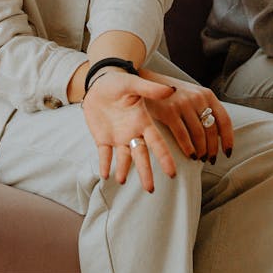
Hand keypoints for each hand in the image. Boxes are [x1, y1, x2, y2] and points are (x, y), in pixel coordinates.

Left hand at [80, 71, 175, 191]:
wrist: (100, 83)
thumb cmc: (119, 82)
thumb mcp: (133, 83)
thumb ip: (150, 89)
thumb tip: (171, 89)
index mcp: (143, 122)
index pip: (157, 143)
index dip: (164, 157)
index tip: (172, 173)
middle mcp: (133, 133)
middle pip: (141, 156)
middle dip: (146, 172)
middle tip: (150, 189)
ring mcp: (118, 137)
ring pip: (123, 158)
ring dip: (123, 170)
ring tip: (121, 180)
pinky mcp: (103, 139)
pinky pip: (104, 155)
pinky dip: (104, 164)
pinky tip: (105, 175)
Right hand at [139, 71, 234, 163]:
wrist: (147, 81)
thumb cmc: (172, 93)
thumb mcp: (193, 94)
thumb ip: (205, 109)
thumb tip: (219, 136)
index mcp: (207, 94)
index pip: (224, 120)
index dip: (228, 138)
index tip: (227, 152)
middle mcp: (197, 98)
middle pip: (212, 130)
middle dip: (213, 149)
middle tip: (211, 159)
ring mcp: (183, 104)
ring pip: (199, 135)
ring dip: (201, 151)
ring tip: (199, 158)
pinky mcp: (168, 111)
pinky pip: (183, 135)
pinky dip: (188, 148)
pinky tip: (189, 155)